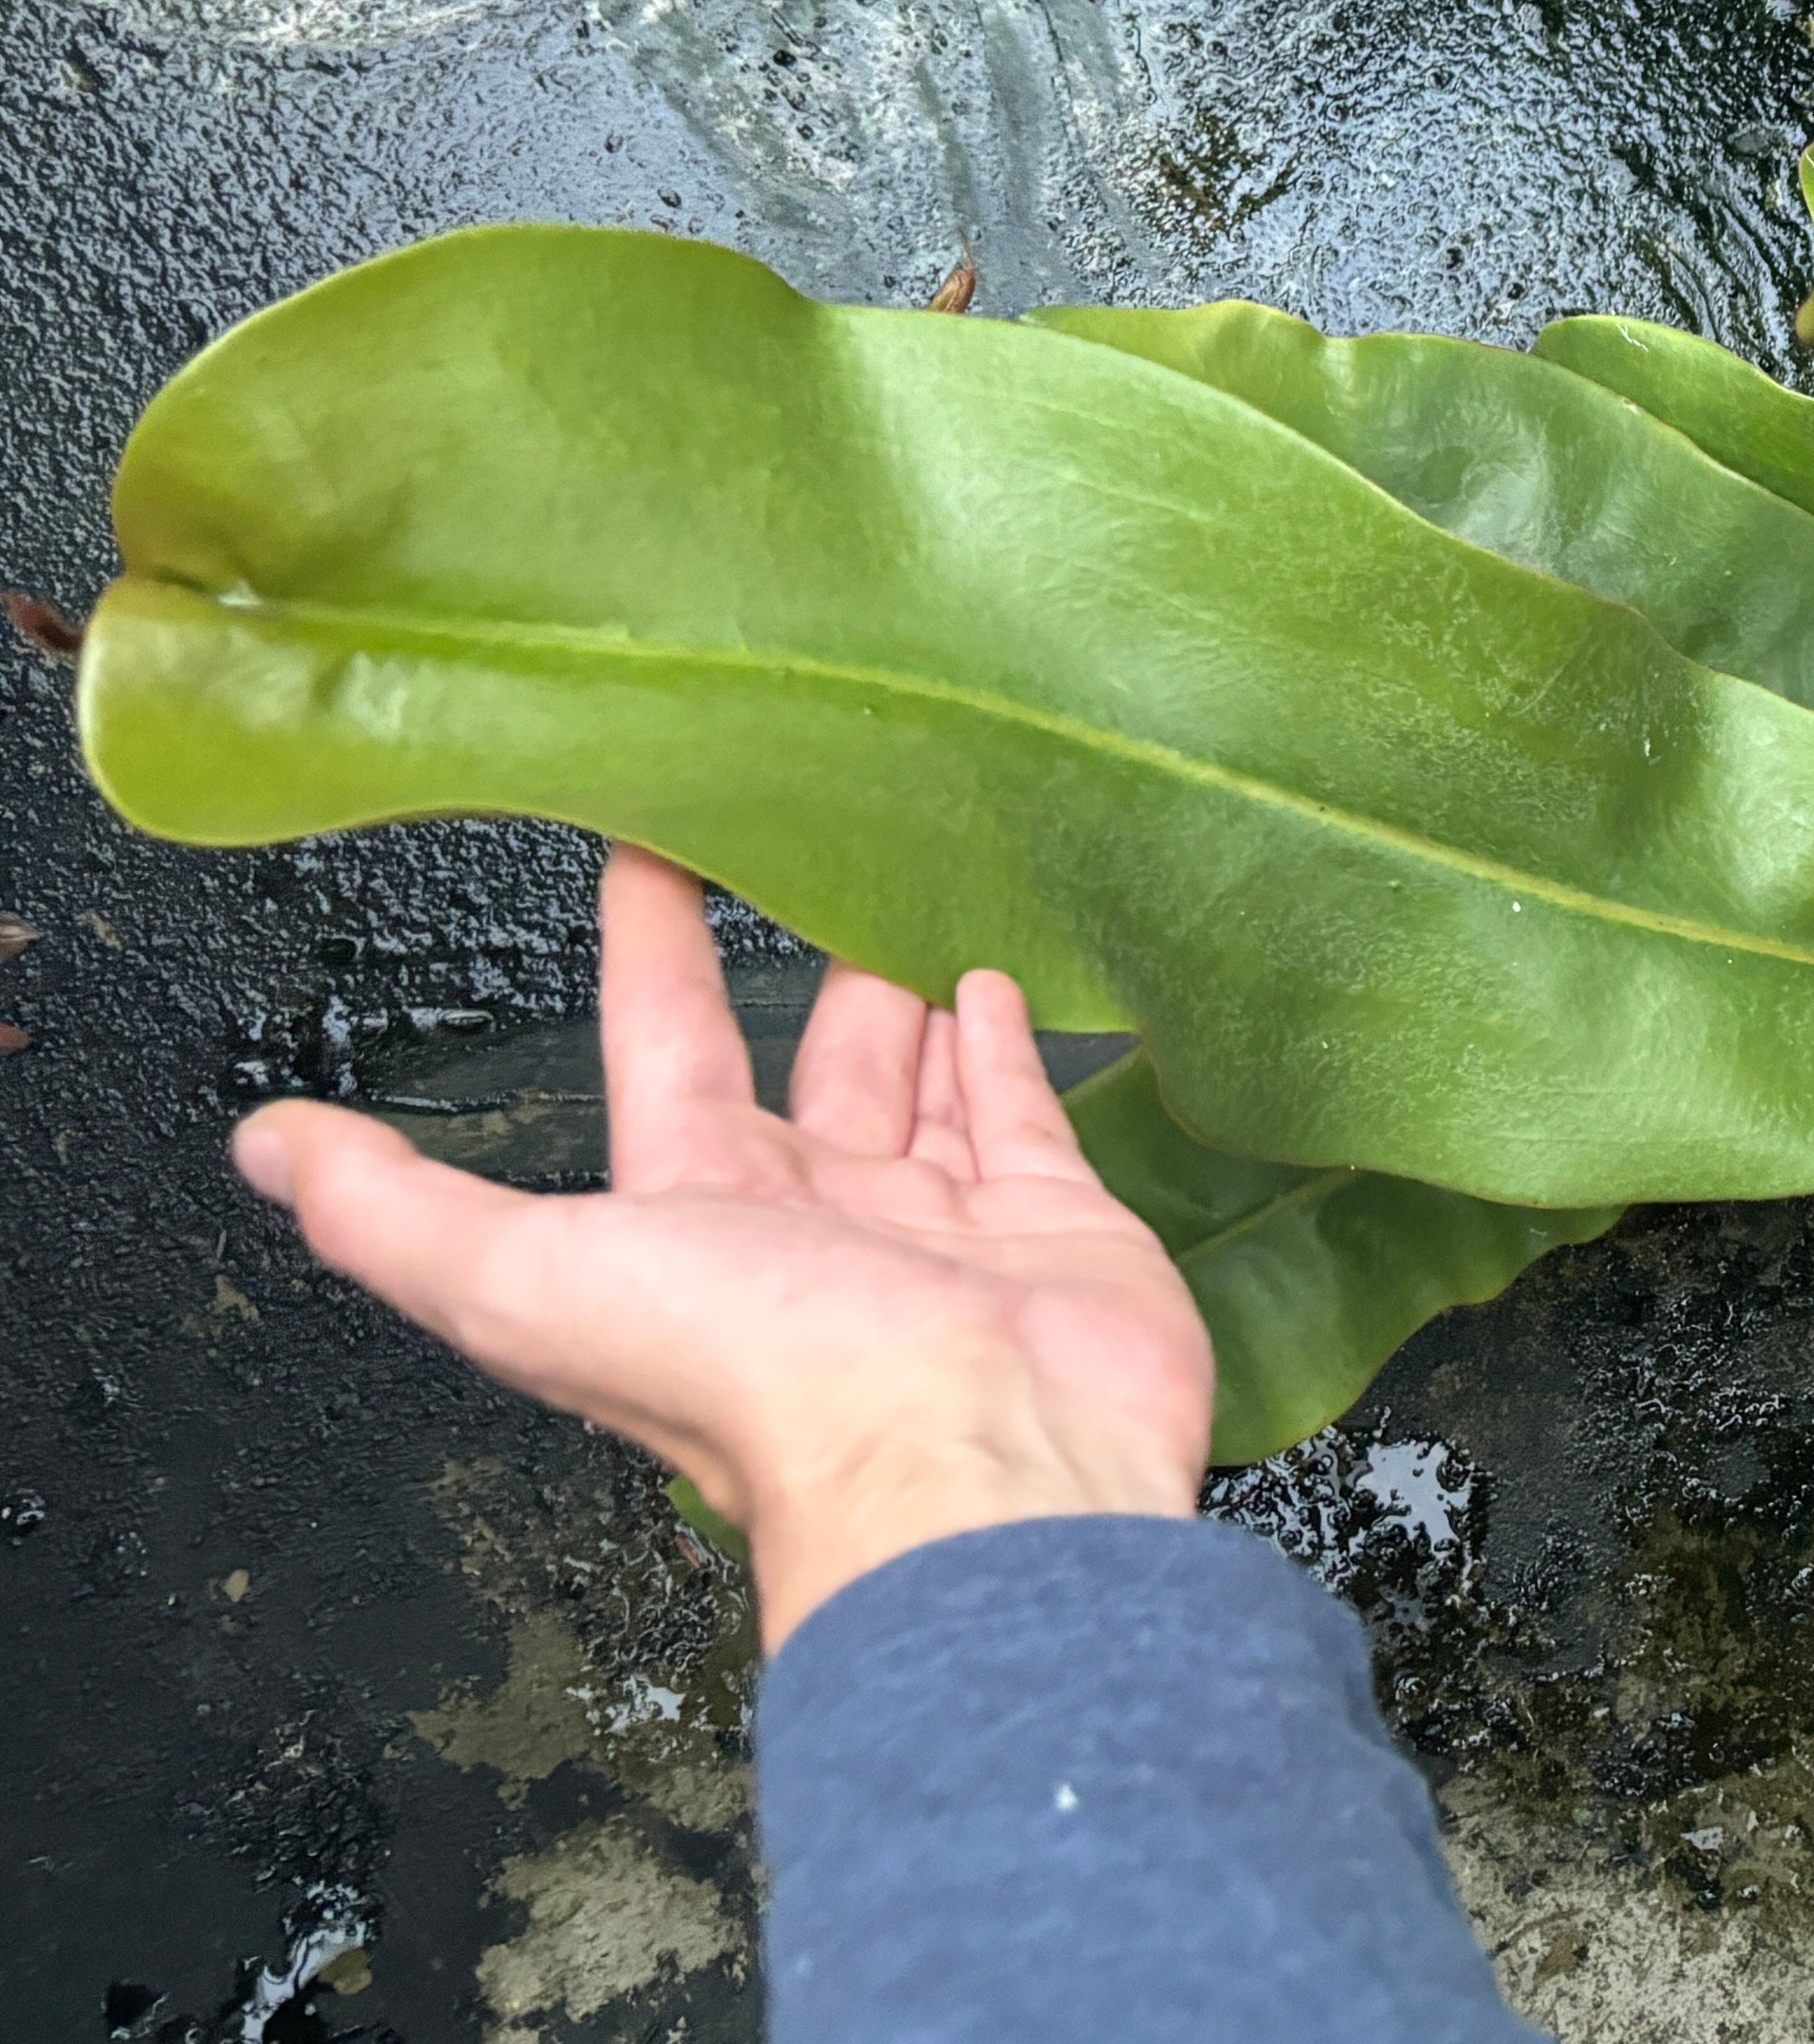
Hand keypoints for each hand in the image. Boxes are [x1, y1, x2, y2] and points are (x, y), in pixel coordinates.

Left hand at [235, 847, 1213, 1647]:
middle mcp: (813, 1220)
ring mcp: (937, 1227)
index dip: (648, 951)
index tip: (647, 852)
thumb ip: (396, 1210)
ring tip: (907, 915)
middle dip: (792, 975)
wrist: (967, 1460)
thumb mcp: (529, 1280)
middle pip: (797, 1070)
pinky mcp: (1050, 1229)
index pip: (663, 1052)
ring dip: (902, 1005)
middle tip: (807, 866)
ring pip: (913, 1088)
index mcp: (696, 1219)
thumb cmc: (763, 1379)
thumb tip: (266, 1149)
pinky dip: (1001, 1052)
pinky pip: (1018, 1121)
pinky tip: (992, 988)